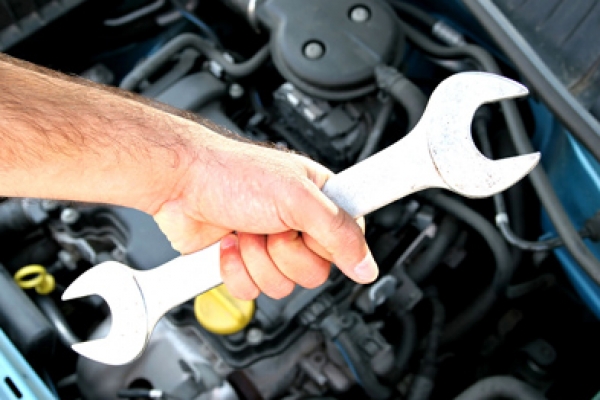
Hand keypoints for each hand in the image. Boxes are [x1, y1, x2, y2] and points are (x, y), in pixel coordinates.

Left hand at [152, 135, 378, 299]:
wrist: (181, 184)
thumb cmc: (232, 174)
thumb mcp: (298, 198)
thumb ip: (339, 233)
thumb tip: (367, 265)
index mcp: (319, 199)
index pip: (347, 241)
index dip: (327, 244)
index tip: (308, 232)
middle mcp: (298, 224)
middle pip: (314, 271)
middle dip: (285, 252)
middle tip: (271, 226)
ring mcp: (270, 245)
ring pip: (283, 285)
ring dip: (258, 259)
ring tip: (247, 229)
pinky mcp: (246, 261)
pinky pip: (254, 290)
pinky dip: (238, 270)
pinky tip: (231, 244)